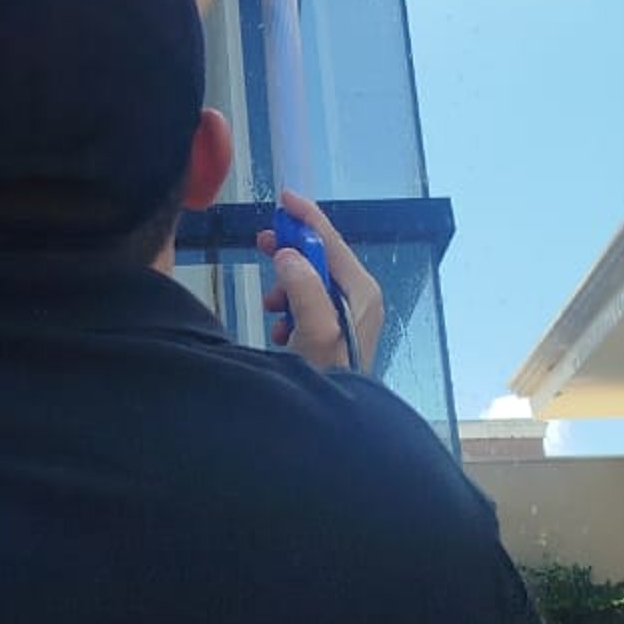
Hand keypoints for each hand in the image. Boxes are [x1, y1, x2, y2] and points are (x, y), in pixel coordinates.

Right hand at [257, 191, 384, 373]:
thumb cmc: (330, 377)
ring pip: (309, 281)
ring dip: (285, 287)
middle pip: (320, 257)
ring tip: (272, 307)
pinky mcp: (334, 331)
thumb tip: (287, 255)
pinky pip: (306, 304)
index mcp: (361, 291)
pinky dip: (289, 309)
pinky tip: (281, 329)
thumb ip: (303, 287)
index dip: (307, 217)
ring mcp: (348, 315)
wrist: (335, 424)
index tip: (284, 198)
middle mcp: (359, 298)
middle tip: (261, 243)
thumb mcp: (316, 330)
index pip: (332, 240)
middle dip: (289, 251)